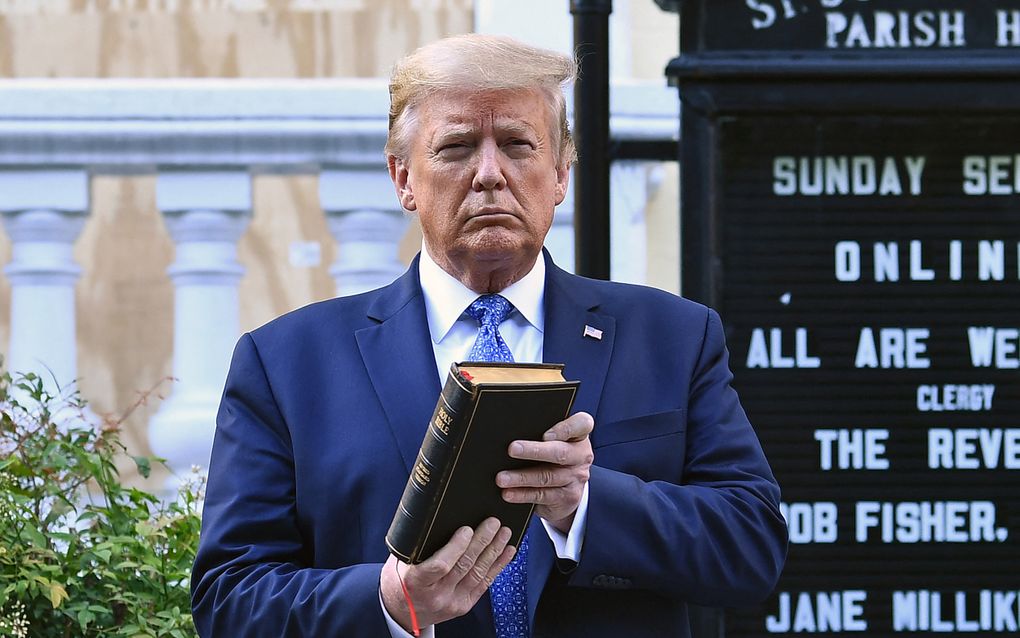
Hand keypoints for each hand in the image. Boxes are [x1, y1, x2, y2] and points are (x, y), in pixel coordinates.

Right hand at [380, 518, 515, 631]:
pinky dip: (497, 566)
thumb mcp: (399, 561)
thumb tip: (438, 518)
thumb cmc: (399, 580)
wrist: (400, 612)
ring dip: (494, 551)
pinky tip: (506, 552)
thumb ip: (417, 546)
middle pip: (464, 566)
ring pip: (478, 573)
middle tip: (493, 523)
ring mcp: (452, 602)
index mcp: (416, 582)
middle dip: (482, 541)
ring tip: (503, 533)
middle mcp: (435, 595)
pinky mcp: (464, 605)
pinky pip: (484, 583)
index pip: (440, 565)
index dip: (456, 547)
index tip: (467, 529)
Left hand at [496, 411, 594, 532]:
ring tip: (501, 478)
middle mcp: (581, 456)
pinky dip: (522, 495)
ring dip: (522, 477)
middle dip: (534, 451)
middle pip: (560, 452)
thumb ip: (540, 433)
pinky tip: (508, 493)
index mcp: (579, 435)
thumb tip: (510, 431)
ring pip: (547, 477)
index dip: (566, 428)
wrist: (568, 489)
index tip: (546, 435)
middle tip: (512, 449)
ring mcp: (575, 478)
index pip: (582, 424)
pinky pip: (542, 495)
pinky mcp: (567, 498)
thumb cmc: (554, 456)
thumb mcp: (555, 441)